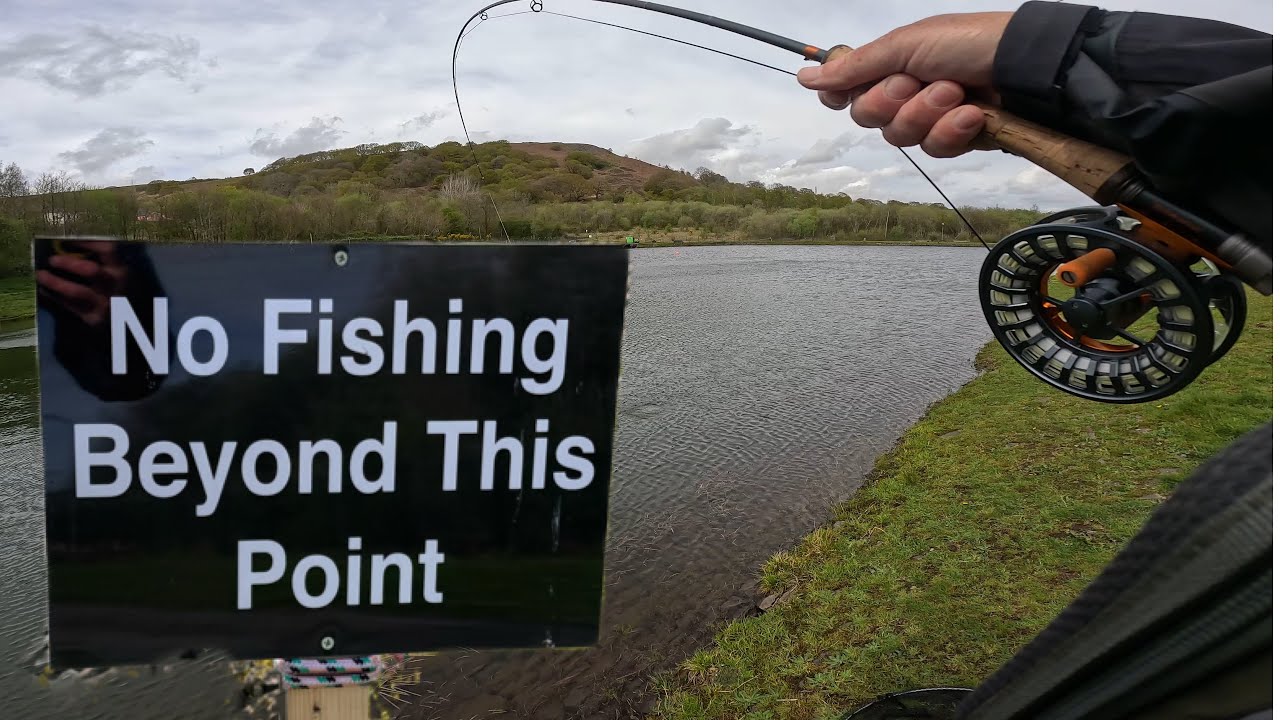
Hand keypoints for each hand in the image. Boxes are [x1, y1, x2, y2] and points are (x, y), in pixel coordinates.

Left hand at [36, 240, 130, 327]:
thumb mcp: (118, 277)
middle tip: (52, 260)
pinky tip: (43, 291)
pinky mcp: (93, 319)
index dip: (86, 243)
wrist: (130, 324)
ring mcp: (104, 304)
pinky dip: (53, 298)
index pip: (107, 250)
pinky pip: (69, 306)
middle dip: (69, 263)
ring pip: (76, 291)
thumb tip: (69, 249)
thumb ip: (102, 265)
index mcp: (122, 271)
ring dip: (55, 282)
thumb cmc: (121, 295)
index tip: (67, 239)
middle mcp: (115, 287)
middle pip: (91, 270)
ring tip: (40, 275)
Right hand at [797, 12, 1014, 157]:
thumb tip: (805, 76)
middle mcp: (905, 92)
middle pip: (868, 117)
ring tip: (957, 93)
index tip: (844, 95)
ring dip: (927, 113)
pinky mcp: (955, 138)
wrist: (1024, 67)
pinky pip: (934, 148)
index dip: (843, 95)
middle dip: (894, 100)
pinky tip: (972, 115)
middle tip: (921, 80)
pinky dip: (952, 131)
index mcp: (890, 64)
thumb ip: (855, 67)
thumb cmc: (967, 42)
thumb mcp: (905, 46)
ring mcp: (930, 117)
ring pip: (900, 136)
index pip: (848, 90)